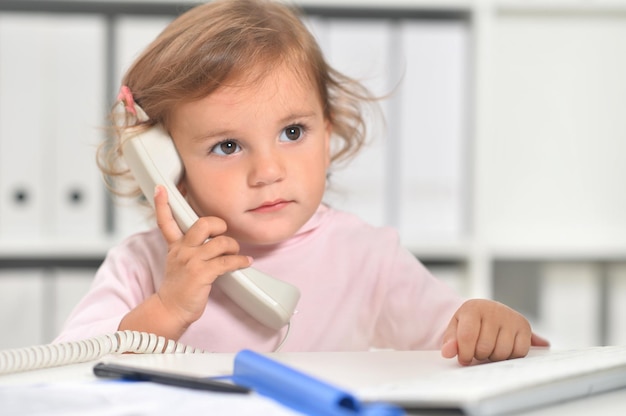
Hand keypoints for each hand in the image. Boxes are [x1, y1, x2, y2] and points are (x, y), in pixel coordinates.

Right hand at [154, 185, 251, 330]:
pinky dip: (241, 261)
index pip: (166, 221)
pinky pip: (228, 262)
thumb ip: (188, 248)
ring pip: (220, 242)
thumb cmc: (178, 289)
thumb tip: (211, 240)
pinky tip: (245, 262)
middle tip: (223, 234)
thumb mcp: (177, 263)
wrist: (170, 310)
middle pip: (203, 224)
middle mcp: (182, 250)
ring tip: (236, 254)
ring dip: (233, 247)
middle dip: (219, 225)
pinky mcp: (202, 274)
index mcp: (175, 246)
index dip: (163, 204)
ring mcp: (192, 261)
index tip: (161, 188)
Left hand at [441, 299, 549, 364]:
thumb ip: (450, 341)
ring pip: (502, 352)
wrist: (489, 311)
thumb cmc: (470, 322)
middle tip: (478, 350)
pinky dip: (510, 356)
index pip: (467, 337)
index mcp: (473, 308)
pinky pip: (519, 352)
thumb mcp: (456, 328)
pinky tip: (502, 348)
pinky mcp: (524, 326)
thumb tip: (447, 353)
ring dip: (494, 357)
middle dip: (479, 355)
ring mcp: (511, 317)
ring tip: (489, 348)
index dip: (465, 353)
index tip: (464, 359)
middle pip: (485, 347)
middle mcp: (493, 309)